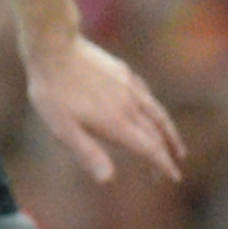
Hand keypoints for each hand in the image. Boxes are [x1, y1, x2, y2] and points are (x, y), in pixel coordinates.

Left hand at [28, 36, 186, 184]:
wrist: (54, 48)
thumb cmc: (53, 92)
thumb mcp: (63, 129)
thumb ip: (88, 153)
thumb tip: (108, 180)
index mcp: (117, 123)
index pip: (149, 148)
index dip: (163, 165)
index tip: (175, 177)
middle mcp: (129, 105)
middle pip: (156, 133)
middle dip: (166, 153)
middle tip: (174, 167)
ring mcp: (128, 86)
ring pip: (156, 113)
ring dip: (168, 131)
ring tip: (174, 143)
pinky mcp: (122, 72)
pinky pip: (146, 95)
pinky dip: (155, 110)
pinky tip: (151, 110)